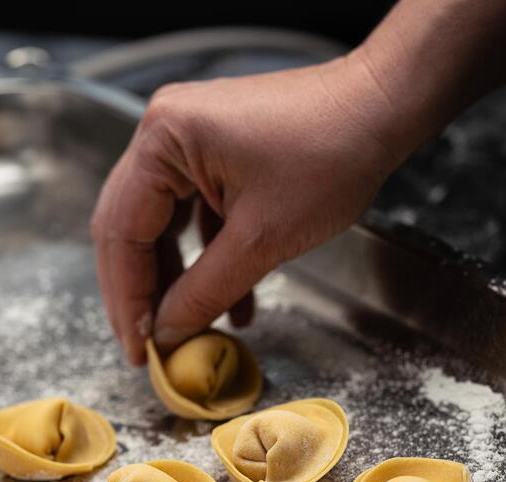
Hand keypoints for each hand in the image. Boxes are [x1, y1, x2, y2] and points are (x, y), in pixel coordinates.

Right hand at [90, 55, 402, 364]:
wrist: (382, 108)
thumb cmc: (331, 157)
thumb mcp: (260, 240)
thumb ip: (203, 291)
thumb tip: (165, 333)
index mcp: (163, 141)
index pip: (123, 233)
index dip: (127, 298)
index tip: (137, 349)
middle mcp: (163, 134)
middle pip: (129, 229)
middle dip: (139, 292)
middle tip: (143, 346)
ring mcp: (187, 143)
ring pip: (159, 227)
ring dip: (171, 280)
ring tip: (180, 329)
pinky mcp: (212, 156)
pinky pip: (191, 216)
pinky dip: (202, 260)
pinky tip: (224, 303)